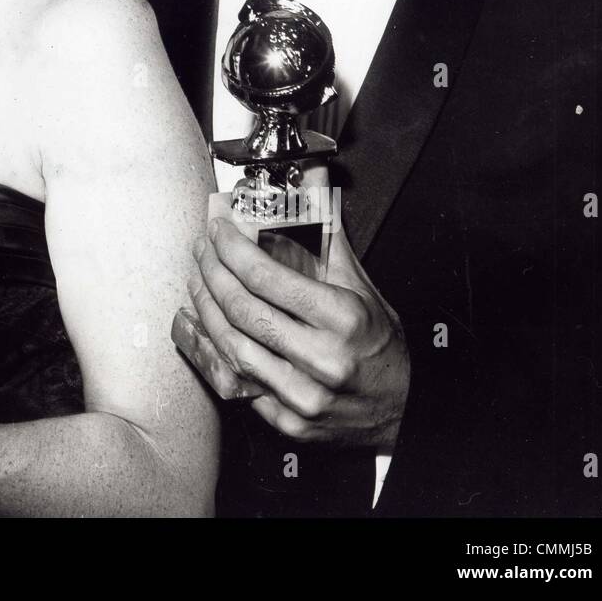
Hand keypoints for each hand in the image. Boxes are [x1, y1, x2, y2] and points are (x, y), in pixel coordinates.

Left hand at [172, 217, 408, 448]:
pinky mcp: (289, 423)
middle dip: (212, 273)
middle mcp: (323, 359)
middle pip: (243, 310)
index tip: (218, 230)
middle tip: (201, 249)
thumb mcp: (360, 285)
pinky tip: (204, 324)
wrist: (404, 409)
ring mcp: (304, 396)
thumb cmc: (379, 343)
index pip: (267, 277)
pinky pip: (236, 382)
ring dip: (206, 309)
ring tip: (198, 280)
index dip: (232, 249)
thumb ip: (327, 231)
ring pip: (233, 347)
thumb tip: (311, 177)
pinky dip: (214, 350)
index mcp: (343, 318)